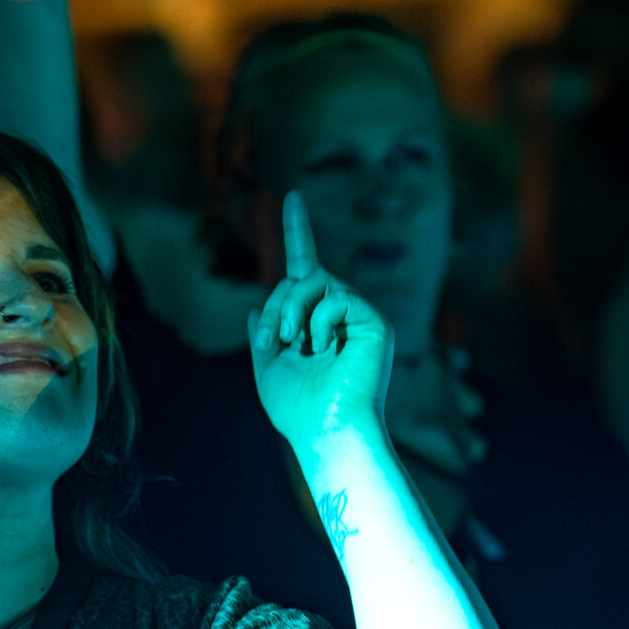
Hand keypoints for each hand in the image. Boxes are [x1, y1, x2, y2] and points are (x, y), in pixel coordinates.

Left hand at [249, 192, 393, 447]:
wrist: (325, 430)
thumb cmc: (297, 409)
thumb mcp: (267, 368)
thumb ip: (263, 334)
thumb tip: (256, 306)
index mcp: (314, 323)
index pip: (305, 269)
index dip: (298, 232)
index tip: (291, 198)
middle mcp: (339, 315)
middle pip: (299, 277)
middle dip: (276, 305)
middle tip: (270, 340)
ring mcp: (357, 317)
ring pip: (314, 281)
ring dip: (290, 309)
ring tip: (292, 343)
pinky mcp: (372, 322)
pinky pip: (335, 296)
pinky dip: (318, 320)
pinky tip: (322, 347)